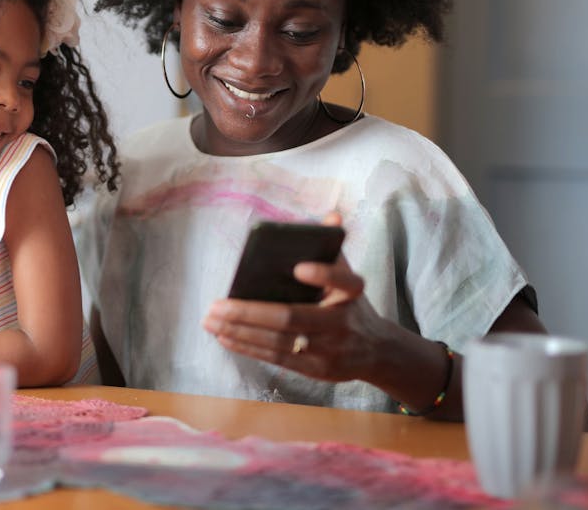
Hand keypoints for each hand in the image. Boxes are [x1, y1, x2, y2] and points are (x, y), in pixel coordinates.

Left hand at [202, 243, 388, 382]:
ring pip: (277, 341)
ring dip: (239, 331)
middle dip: (248, 312)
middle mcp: (342, 322)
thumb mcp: (349, 276)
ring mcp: (330, 350)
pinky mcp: (317, 370)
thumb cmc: (350, 305)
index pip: (344, 280)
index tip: (298, 267)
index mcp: (353, 293)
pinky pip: (276, 357)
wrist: (376, 351)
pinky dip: (248, 347)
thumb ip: (333, 249)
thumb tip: (331, 216)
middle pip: (291, 317)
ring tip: (210, 321)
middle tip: (216, 305)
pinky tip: (225, 336)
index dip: (322, 274)